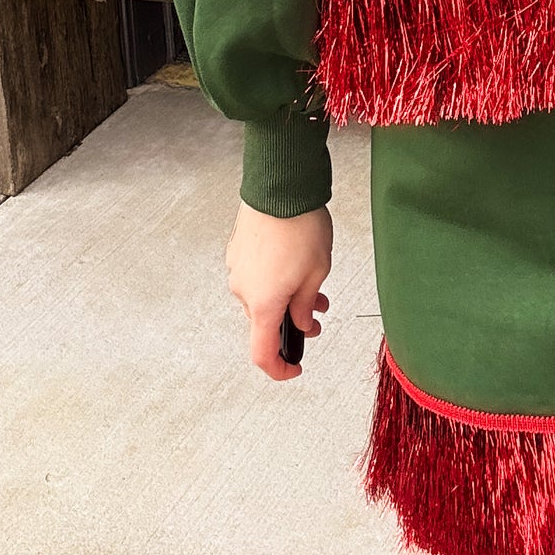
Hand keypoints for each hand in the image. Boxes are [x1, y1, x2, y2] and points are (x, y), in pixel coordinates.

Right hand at [225, 200, 332, 381]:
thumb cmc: (300, 225)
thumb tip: (302, 323)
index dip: (279, 368)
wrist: (281, 186)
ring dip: (286, 298)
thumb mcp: (316, 273)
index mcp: (263, 303)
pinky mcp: (238, 251)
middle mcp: (243, 290)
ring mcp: (238, 269)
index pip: (262, 352)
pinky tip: (295, 265)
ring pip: (262, 297)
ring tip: (314, 283)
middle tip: (317, 313)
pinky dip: (274, 280)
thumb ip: (306, 305)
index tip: (294, 367)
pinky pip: (256, 277)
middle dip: (292, 322)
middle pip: (265, 322)